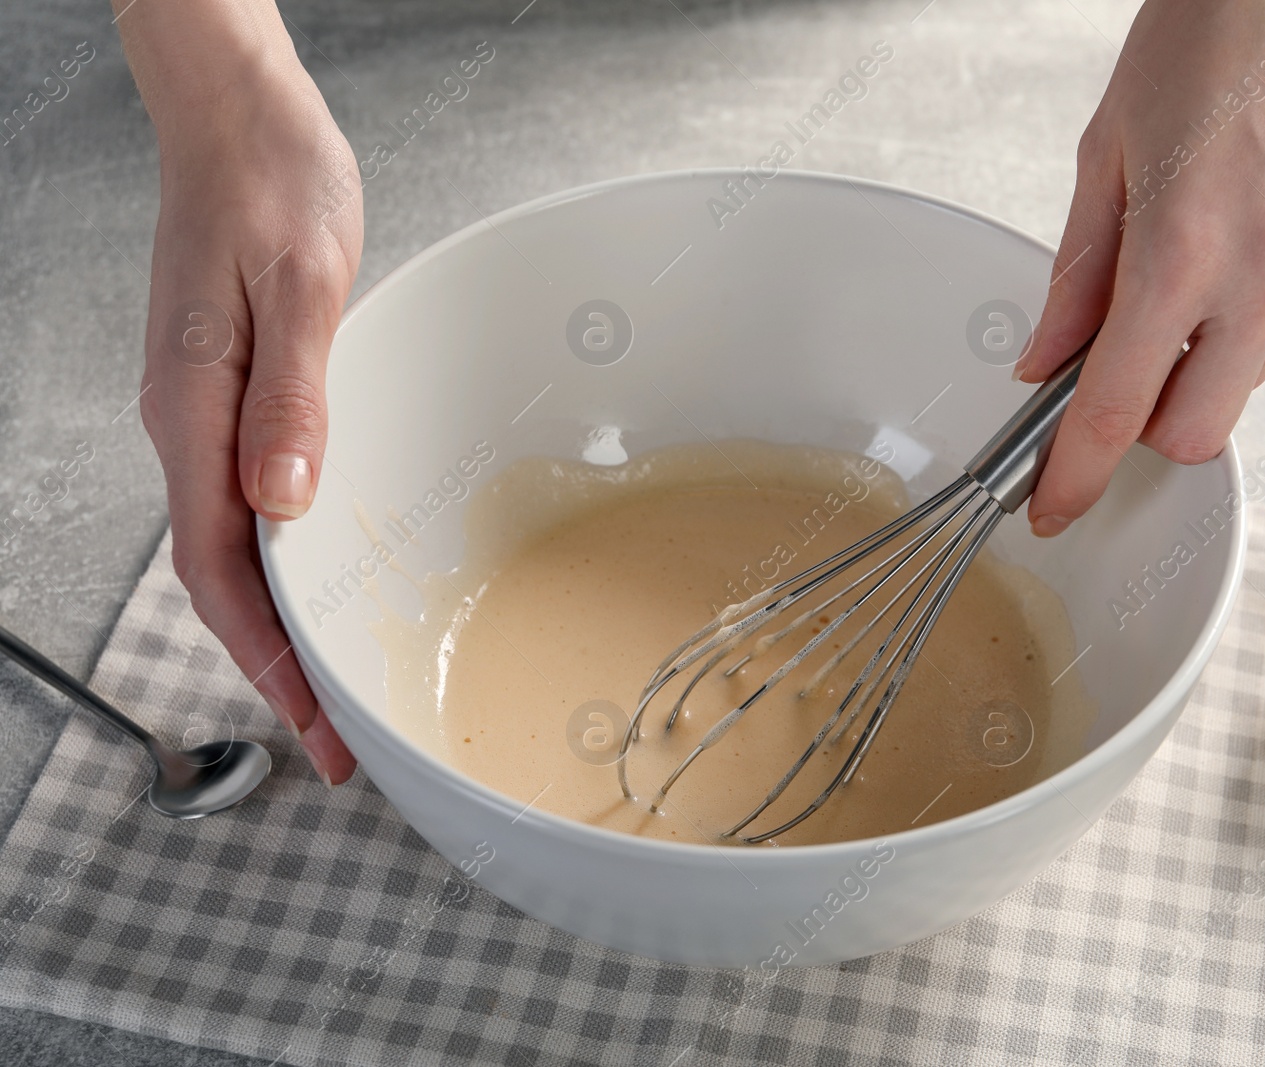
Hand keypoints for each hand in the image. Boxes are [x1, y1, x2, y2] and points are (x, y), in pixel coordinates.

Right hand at [118, 2, 361, 782]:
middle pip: (225, 578)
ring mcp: (207, 413)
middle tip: (336, 739)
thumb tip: (281, 497)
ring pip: (235, 550)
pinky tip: (319, 587)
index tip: (313, 721)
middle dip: (277, 668)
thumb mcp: (298, 284)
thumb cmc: (271, 186)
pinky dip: (283, 567)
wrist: (241, 123)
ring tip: (330, 689)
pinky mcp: (234, 396)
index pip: (222, 565)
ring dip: (281, 627)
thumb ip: (290, 394)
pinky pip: (249, 505)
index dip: (267, 655)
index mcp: (196, 410)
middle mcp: (190, 424)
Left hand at [1016, 0, 1264, 533]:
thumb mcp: (1105, 151)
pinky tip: (1227, 258)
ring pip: (1244, 387)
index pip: (1116, 410)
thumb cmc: (1212, 32)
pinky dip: (1242, 328)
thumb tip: (1046, 361)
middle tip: (1109, 378)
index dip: (1075, 475)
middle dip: (1143, 430)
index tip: (1051, 506)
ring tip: (1175, 283)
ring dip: (1196, 373)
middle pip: (1194, 434)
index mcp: (1184, 251)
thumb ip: (1076, 276)